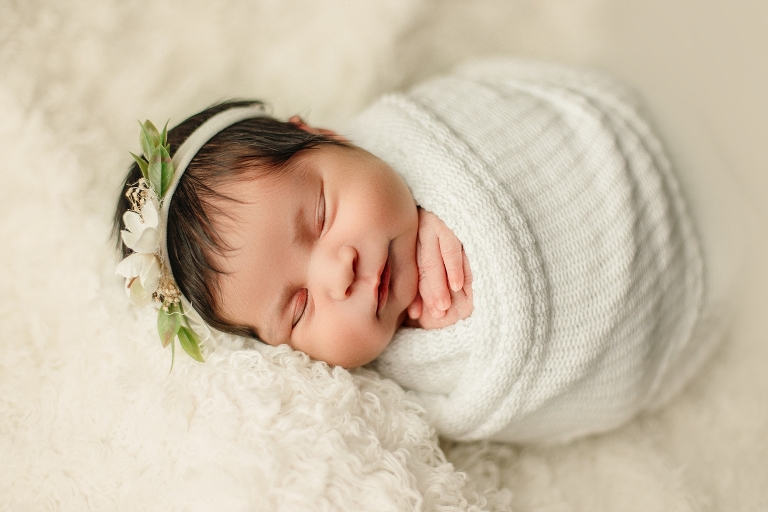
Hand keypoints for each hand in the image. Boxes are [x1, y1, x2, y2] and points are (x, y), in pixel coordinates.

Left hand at [404, 209, 472, 328]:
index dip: (415, 293)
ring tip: (442, 308)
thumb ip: (425, 260)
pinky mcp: (451, 217)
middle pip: (423, 266)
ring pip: (434, 260)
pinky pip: (452, 246)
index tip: (414, 315)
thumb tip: (416, 304)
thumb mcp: (428, 231)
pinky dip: (455, 267)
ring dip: (439, 286)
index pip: (413, 268)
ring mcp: (434, 221)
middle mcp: (420, 227)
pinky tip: (457, 286)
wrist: (455, 176)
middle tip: (434, 315)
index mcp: (414, 232)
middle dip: (428, 293)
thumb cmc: (445, 211)